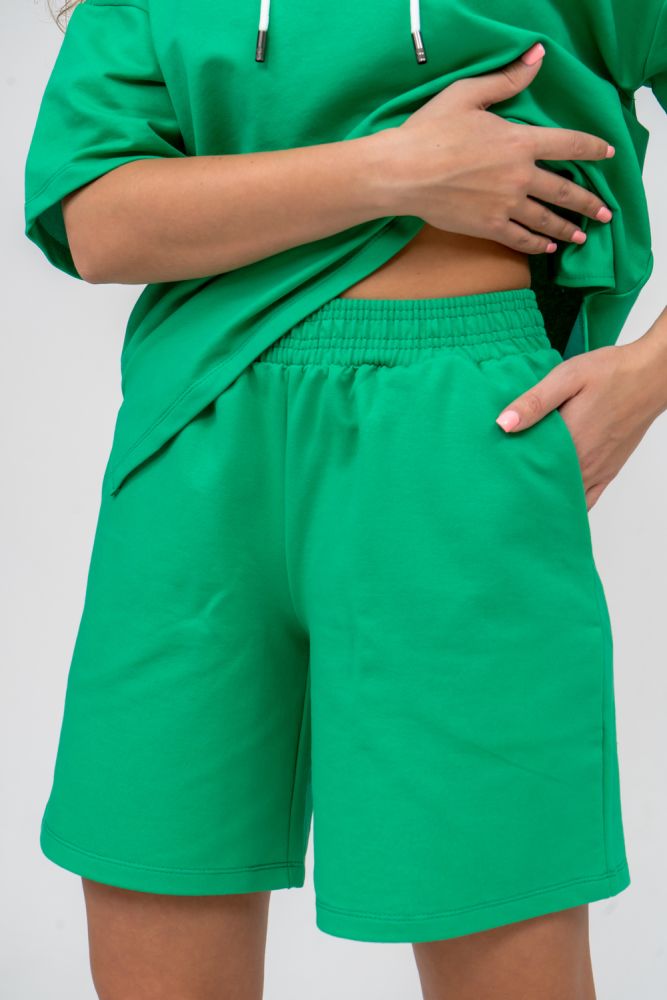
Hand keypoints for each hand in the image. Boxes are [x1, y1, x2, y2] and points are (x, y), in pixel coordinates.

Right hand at [384, 42, 614, 254]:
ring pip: (547, 220)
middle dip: (590, 203)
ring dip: (567, 229)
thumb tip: (536, 58)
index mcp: (519, 142)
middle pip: (566, 191)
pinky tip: (547, 247)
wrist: (403, 173)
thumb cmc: (430, 131)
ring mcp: (506, 205)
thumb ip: (506, 81)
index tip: (608, 154)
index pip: (569, 144)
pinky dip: (537, 245)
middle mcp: (520, 176)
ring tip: (580, 236)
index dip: (593, 148)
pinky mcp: (488, 227)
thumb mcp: (467, 95)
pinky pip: (521, 239)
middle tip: (605, 213)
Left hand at [494, 324, 666, 508]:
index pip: (527, 470)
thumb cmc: (612, 372)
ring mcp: (597, 471)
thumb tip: (502, 423)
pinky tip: (550, 503)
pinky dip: (567, 505)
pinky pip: (586, 501)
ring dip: (541, 498)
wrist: (652, 376)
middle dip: (519, 489)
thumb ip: (534, 402)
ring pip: (563, 498)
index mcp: (569, 441)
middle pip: (543, 487)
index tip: (486, 473)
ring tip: (516, 495)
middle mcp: (584, 463)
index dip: (505, 474)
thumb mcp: (567, 377)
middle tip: (494, 487)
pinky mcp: (608, 472)